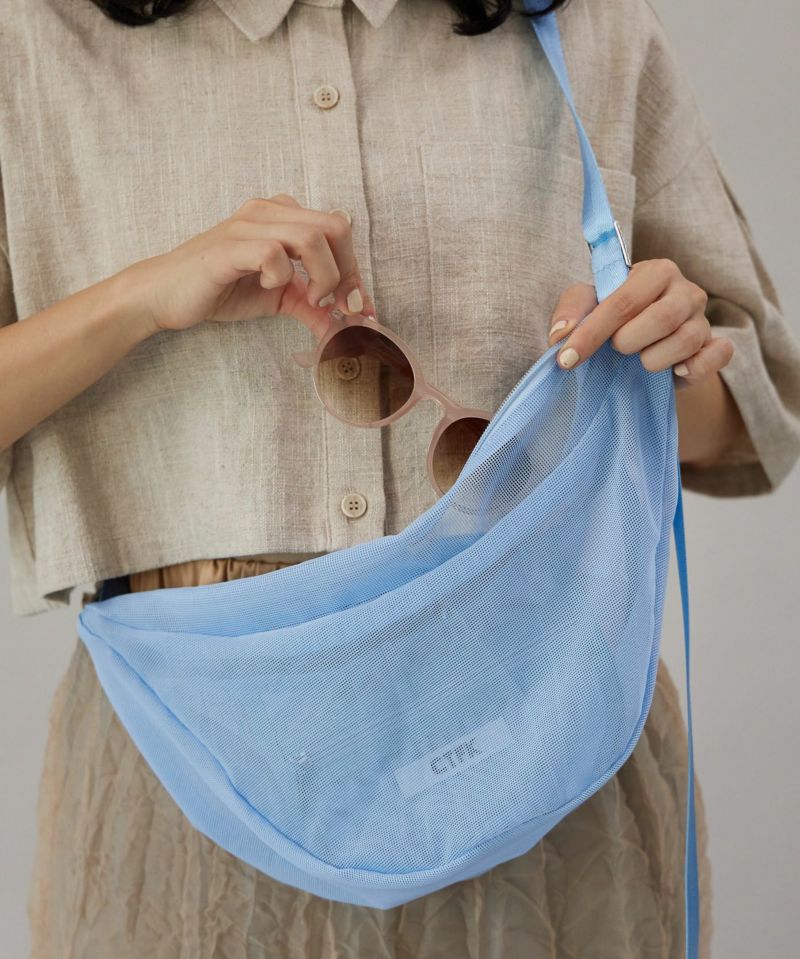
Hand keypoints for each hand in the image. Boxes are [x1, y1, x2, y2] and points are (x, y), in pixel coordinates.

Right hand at [125, 194, 375, 339]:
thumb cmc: (220, 289)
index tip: (357, 307)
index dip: (355, 269)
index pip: (339, 229)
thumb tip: (346, 326)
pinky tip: (270, 287)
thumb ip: (312, 306)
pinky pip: (274, 254)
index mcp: (283, 216)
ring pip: (312, 237)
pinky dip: (283, 276)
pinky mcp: (230, 247)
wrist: (166, 296)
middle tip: (340, 306)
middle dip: (348, 272)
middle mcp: (268, 211)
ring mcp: (248, 225)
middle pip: (336, 226)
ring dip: (323, 277)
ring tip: (311, 301)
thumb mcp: (278, 299)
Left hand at [546, 258, 733, 386]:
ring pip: (686, 340)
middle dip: (627, 342)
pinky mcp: (715, 346)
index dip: (592, 333)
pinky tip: (676, 371)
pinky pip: (720, 354)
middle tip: (615, 350)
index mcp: (655, 272)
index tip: (567, 359)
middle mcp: (685, 291)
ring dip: (653, 360)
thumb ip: (572, 311)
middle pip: (662, 318)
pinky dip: (697, 367)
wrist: (641, 349)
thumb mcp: (587, 307)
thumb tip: (561, 334)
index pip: (624, 301)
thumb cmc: (613, 319)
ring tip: (640, 361)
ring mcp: (703, 319)